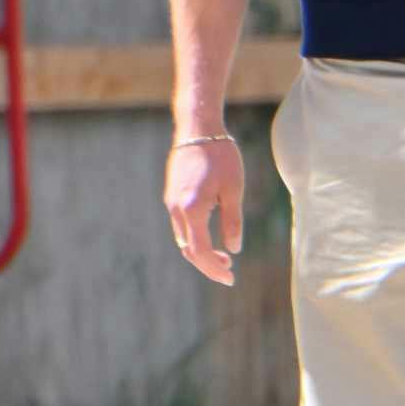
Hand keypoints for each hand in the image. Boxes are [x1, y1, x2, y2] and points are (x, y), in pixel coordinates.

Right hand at [164, 135, 242, 285]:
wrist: (197, 127)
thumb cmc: (220, 155)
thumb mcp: (234, 189)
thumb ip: (232, 221)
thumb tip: (234, 249)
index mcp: (192, 209)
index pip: (200, 252)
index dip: (214, 269)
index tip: (230, 278)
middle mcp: (176, 209)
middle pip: (189, 249)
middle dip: (208, 264)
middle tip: (229, 272)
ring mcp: (171, 202)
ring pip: (183, 238)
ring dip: (201, 251)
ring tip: (224, 256)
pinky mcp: (172, 195)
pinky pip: (181, 225)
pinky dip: (195, 237)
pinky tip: (211, 235)